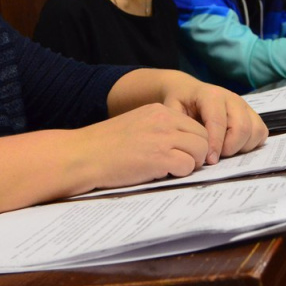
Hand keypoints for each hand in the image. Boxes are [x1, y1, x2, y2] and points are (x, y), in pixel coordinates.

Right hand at [75, 104, 210, 189]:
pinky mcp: (160, 158)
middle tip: (179, 164)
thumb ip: (158, 130)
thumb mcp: (135, 126)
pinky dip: (179, 174)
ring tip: (169, 169)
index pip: (194, 124)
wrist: (83, 155)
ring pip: (200, 151)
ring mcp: (163, 138)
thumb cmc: (104, 146)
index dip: (191, 142)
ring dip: (189, 164)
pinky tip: (161, 174)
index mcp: (158, 110)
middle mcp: (164, 120)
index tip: (180, 153)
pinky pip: (188, 167)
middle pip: (203, 137)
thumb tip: (182, 145)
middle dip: (196, 153)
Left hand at [106, 69, 267, 166]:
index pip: (218, 122)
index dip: (215, 144)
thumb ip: (179, 125)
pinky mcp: (252, 114)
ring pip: (254, 131)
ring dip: (241, 148)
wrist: (187, 91)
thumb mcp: (171, 109)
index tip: (209, 161)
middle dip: (229, 148)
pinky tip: (234, 147)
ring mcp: (244, 106)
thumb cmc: (179, 103)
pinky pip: (261, 133)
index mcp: (211, 95)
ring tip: (223, 152)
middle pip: (241, 128)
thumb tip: (189, 146)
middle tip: (214, 157)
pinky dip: (251, 144)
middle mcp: (232, 98)